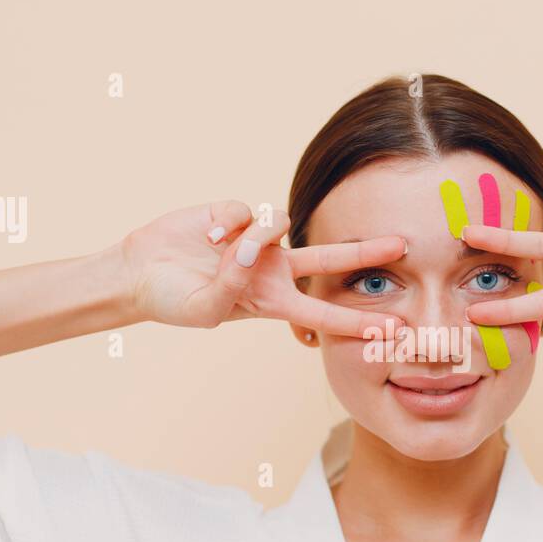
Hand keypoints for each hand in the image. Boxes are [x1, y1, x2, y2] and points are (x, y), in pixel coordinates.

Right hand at [120, 202, 407, 336]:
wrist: (139, 272)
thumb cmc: (172, 300)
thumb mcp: (204, 310)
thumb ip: (232, 287)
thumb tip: (251, 253)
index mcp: (271, 301)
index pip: (323, 312)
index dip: (356, 321)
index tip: (391, 330)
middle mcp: (273, 269)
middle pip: (330, 259)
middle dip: (366, 253)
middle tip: (403, 245)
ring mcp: (257, 240)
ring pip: (281, 225)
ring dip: (255, 236)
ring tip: (220, 250)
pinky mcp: (237, 214)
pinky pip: (248, 211)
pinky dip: (227, 223)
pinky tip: (207, 235)